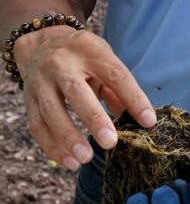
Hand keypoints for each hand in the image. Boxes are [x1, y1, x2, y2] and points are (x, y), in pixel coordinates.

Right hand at [14, 25, 155, 170]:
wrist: (40, 41)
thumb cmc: (82, 55)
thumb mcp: (104, 58)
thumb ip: (118, 87)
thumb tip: (136, 117)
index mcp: (90, 50)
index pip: (115, 74)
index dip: (133, 97)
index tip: (148, 121)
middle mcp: (63, 63)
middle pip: (77, 91)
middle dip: (94, 118)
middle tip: (110, 142)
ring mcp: (42, 80)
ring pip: (51, 111)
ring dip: (68, 138)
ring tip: (85, 159)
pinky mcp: (28, 97)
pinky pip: (37, 125)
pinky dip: (51, 146)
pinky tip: (68, 161)